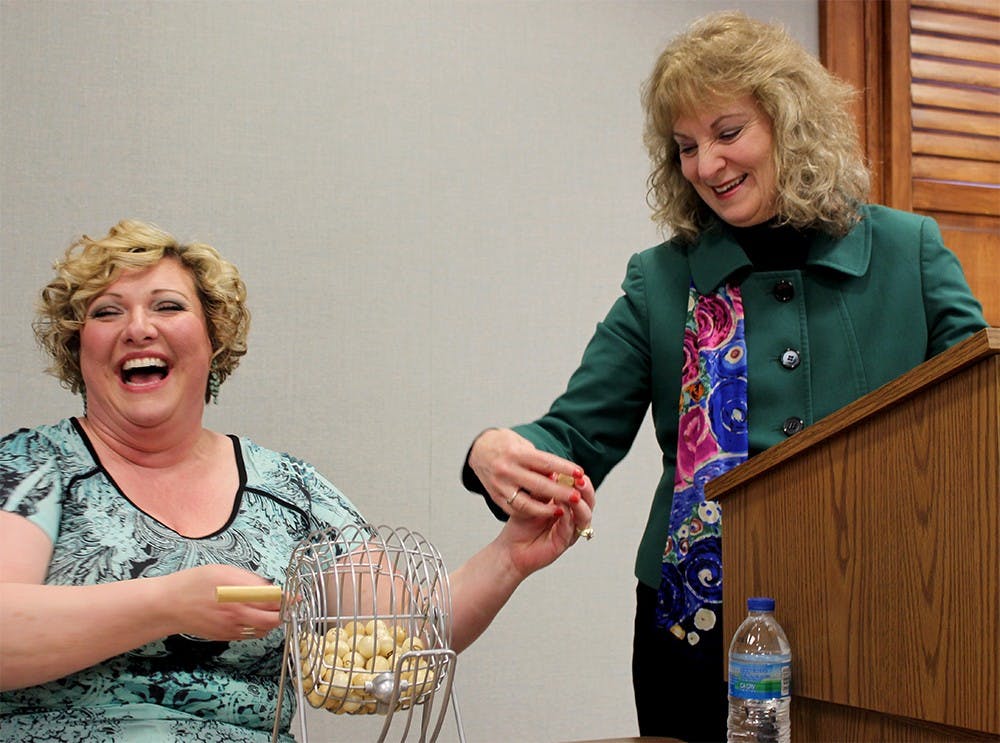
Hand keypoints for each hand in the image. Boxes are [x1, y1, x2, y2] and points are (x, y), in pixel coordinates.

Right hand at [156, 564, 281, 641]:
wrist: (167, 606)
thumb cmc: (193, 583)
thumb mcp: (223, 571)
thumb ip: (248, 580)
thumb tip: (269, 588)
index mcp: (237, 596)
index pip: (272, 601)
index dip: (287, 599)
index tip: (296, 597)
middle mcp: (235, 615)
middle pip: (272, 620)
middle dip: (284, 613)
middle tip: (288, 605)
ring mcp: (230, 629)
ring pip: (262, 631)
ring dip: (272, 622)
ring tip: (272, 610)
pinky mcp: (224, 637)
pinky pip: (248, 635)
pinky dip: (258, 628)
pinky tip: (255, 617)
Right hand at [469, 428, 590, 519]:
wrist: (479, 450)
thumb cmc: (506, 445)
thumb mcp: (523, 445)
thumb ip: (539, 461)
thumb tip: (559, 475)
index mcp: (516, 453)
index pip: (545, 462)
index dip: (564, 469)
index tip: (580, 474)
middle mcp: (507, 470)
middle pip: (539, 484)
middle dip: (561, 492)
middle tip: (577, 497)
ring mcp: (500, 485)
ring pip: (526, 503)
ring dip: (546, 509)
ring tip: (561, 510)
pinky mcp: (496, 497)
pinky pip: (516, 509)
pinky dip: (531, 512)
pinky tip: (544, 512)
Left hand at [494, 475, 595, 579]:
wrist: (511, 549)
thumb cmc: (521, 524)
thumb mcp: (532, 500)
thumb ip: (543, 489)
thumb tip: (553, 472)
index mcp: (567, 505)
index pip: (581, 490)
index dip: (581, 480)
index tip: (576, 470)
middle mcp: (573, 517)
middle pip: (589, 502)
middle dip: (586, 490)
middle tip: (580, 480)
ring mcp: (570, 530)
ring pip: (584, 516)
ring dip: (580, 503)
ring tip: (574, 493)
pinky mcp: (564, 542)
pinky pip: (570, 528)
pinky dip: (568, 516)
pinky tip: (562, 507)